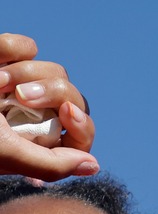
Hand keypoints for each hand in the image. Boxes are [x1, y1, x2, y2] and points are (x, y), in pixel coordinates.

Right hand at [0, 35, 98, 180]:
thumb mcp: (4, 153)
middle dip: (53, 92)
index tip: (68, 114)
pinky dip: (11, 49)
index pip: (78, 136)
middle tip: (20, 97)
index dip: (82, 126)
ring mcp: (16, 86)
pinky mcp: (2, 60)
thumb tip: (92, 166)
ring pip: (55, 71)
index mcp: (31, 143)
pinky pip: (27, 46)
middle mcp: (28, 116)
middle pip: (72, 97)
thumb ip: (48, 164)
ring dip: (27, 73)